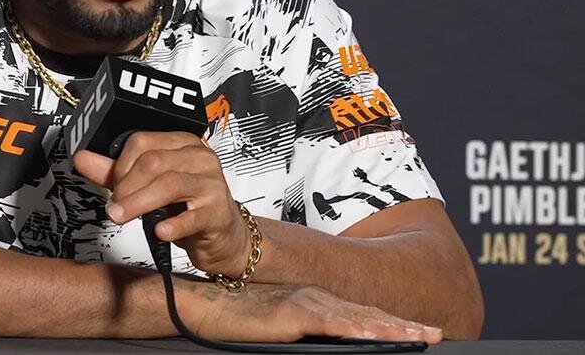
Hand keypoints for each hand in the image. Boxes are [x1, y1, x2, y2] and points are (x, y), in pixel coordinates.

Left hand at [72, 130, 248, 277]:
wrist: (223, 236)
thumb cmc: (188, 207)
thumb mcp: (150, 187)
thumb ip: (116, 173)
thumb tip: (83, 159)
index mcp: (182, 143)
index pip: (143, 141)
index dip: (120, 165)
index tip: (112, 188)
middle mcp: (199, 157)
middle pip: (154, 162)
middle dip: (126, 187)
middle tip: (114, 207)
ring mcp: (212, 183)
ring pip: (170, 184)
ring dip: (139, 203)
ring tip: (123, 216)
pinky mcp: (218, 211)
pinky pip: (192, 216)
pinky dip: (171, 225)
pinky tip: (159, 231)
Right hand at [176, 277, 443, 343]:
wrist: (204, 306)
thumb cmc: (232, 319)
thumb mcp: (275, 326)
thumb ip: (301, 331)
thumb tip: (324, 344)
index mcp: (312, 300)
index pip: (359, 315)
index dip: (391, 323)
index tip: (420, 332)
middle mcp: (315, 297)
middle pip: (368, 315)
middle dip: (404, 325)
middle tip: (438, 333)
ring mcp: (306, 304)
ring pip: (359, 318)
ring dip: (393, 328)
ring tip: (423, 336)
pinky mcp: (293, 314)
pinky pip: (333, 324)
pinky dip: (360, 330)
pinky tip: (380, 336)